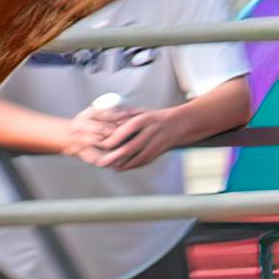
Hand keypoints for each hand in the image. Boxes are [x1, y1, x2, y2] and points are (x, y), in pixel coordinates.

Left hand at [62, 104, 177, 172]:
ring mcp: (154, 145)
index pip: (121, 133)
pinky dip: (127, 166)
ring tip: (105, 164)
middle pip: (127, 149)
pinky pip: (139, 163)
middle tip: (97, 160)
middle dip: (111, 157)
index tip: (97, 143)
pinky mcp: (156, 154)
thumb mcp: (140, 112)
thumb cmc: (155, 117)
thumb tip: (102, 121)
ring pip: (133, 159)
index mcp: (143, 120)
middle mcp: (149, 133)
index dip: (108, 141)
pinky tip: (116, 166)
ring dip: (117, 164)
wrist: (180, 124)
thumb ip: (122, 117)